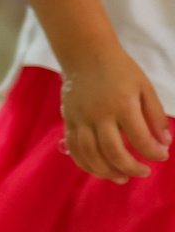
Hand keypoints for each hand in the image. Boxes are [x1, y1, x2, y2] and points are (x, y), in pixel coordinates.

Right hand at [58, 44, 171, 183]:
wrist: (84, 54)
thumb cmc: (119, 70)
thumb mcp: (145, 87)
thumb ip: (155, 116)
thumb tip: (164, 143)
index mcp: (122, 105)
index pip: (140, 139)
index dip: (154, 153)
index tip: (162, 156)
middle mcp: (99, 114)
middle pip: (113, 152)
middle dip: (131, 168)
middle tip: (143, 172)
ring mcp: (80, 118)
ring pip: (90, 154)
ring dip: (107, 171)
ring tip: (122, 177)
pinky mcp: (68, 120)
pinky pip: (74, 148)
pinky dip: (85, 163)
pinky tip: (99, 169)